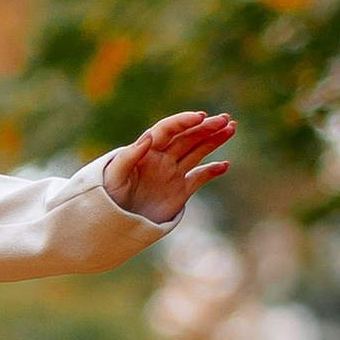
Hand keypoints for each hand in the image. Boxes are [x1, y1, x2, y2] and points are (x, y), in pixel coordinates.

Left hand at [103, 108, 234, 223]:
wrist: (112, 222)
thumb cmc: (108, 195)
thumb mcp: (115, 175)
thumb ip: (131, 155)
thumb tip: (150, 136)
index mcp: (146, 150)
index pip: (168, 129)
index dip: (184, 121)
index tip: (201, 117)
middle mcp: (161, 158)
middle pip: (187, 137)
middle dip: (206, 127)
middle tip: (225, 119)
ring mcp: (172, 173)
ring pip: (197, 152)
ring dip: (214, 140)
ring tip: (231, 128)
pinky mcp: (179, 191)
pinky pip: (199, 178)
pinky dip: (212, 171)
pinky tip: (225, 165)